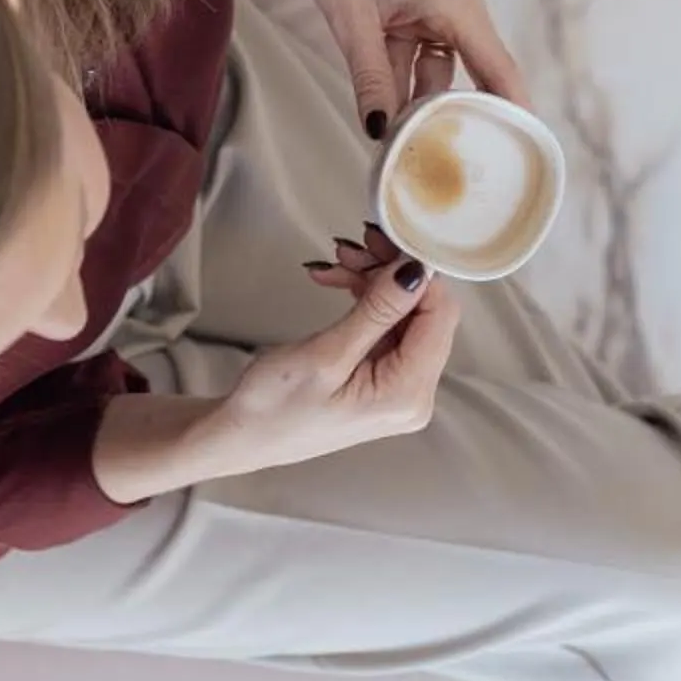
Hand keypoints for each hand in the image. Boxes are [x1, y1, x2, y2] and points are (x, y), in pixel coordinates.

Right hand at [203, 259, 460, 472]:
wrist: (241, 438)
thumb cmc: (273, 407)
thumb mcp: (325, 354)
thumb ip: (377, 311)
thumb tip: (416, 271)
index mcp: (407, 394)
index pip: (440, 316)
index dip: (418, 273)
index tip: (384, 241)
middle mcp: (414, 395)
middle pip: (425, 314)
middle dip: (391, 273)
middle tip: (353, 246)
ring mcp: (399, 389)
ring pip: (404, 315)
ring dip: (374, 282)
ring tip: (336, 262)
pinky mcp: (382, 380)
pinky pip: (386, 328)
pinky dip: (365, 300)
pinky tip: (337, 282)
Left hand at [282, 0, 529, 139]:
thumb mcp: (350, 18)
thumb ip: (370, 77)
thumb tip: (380, 133)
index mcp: (458, 2)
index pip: (500, 70)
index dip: (515, 114)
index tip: (523, 155)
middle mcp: (460, 3)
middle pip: (473, 74)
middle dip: (455, 117)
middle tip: (442, 164)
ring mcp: (440, 2)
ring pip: (440, 67)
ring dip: (418, 98)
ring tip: (400, 144)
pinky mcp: (420, 2)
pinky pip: (420, 50)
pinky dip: (403, 76)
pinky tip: (383, 107)